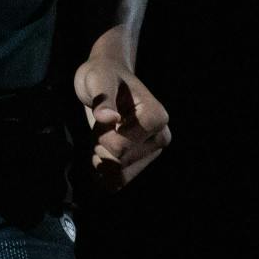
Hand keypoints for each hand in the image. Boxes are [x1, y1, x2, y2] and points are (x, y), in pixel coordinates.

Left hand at [73, 56, 170, 191]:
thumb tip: (109, 118)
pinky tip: (99, 152)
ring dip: (101, 159)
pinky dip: (103, 172)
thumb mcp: (97, 79)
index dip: (102, 135)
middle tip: (102, 123)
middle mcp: (161, 137)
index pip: (120, 147)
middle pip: (119, 162)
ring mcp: (152, 152)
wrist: (105, 78)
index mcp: (157, 117)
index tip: (106, 115)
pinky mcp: (142, 162)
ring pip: (118, 177)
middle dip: (101, 145)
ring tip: (103, 135)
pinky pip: (118, 183)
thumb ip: (102, 98)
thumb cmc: (103, 75)